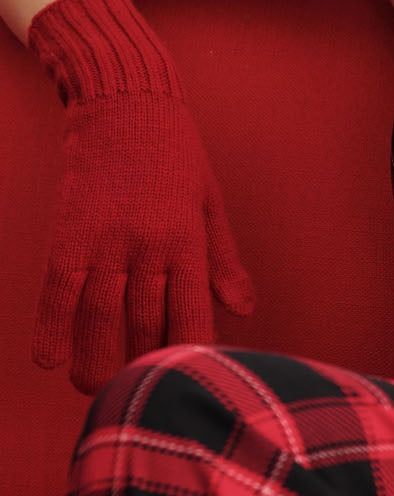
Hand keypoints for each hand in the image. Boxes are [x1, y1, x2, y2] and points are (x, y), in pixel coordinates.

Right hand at [32, 92, 256, 396]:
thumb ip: (222, 260)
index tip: (185, 379)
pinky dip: (51, 324)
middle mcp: (147, 246)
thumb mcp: (209, 204)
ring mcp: (105, 240)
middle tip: (134, 394)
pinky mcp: (68, 231)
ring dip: (94, 357)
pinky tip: (48, 358)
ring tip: (93, 388)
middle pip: (143, 321)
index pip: (191, 312)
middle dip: (139, 363)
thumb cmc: (175, 155)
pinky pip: (57, 287)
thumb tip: (243, 309)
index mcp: (187, 242)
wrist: (124, 101)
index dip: (188, 350)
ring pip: (99, 313)